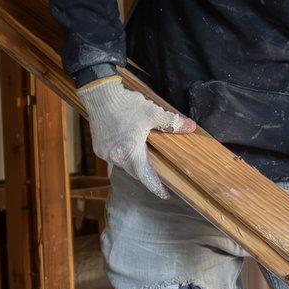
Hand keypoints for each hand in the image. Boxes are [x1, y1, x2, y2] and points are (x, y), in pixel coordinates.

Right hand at [78, 76, 193, 197]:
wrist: (99, 93)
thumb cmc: (125, 105)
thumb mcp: (152, 112)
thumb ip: (171, 122)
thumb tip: (190, 127)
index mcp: (130, 153)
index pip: (146, 177)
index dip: (156, 187)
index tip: (165, 194)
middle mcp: (116, 157)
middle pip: (135, 171)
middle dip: (146, 174)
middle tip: (157, 175)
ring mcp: (104, 153)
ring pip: (124, 164)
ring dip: (134, 162)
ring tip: (143, 157)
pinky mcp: (98, 147)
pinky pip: (114, 156)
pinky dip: (123, 154)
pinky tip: (128, 146)